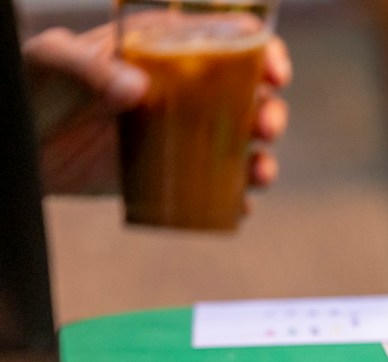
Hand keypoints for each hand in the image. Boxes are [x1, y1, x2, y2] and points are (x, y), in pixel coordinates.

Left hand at [23, 25, 290, 196]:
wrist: (23, 145)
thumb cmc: (35, 86)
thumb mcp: (52, 62)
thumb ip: (89, 67)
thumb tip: (137, 88)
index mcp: (166, 48)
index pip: (229, 39)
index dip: (263, 52)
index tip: (273, 72)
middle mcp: (184, 90)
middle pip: (249, 96)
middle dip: (271, 112)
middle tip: (264, 126)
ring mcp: (182, 135)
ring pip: (241, 145)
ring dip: (262, 160)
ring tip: (259, 173)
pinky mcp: (173, 175)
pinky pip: (216, 188)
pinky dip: (234, 200)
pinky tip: (237, 206)